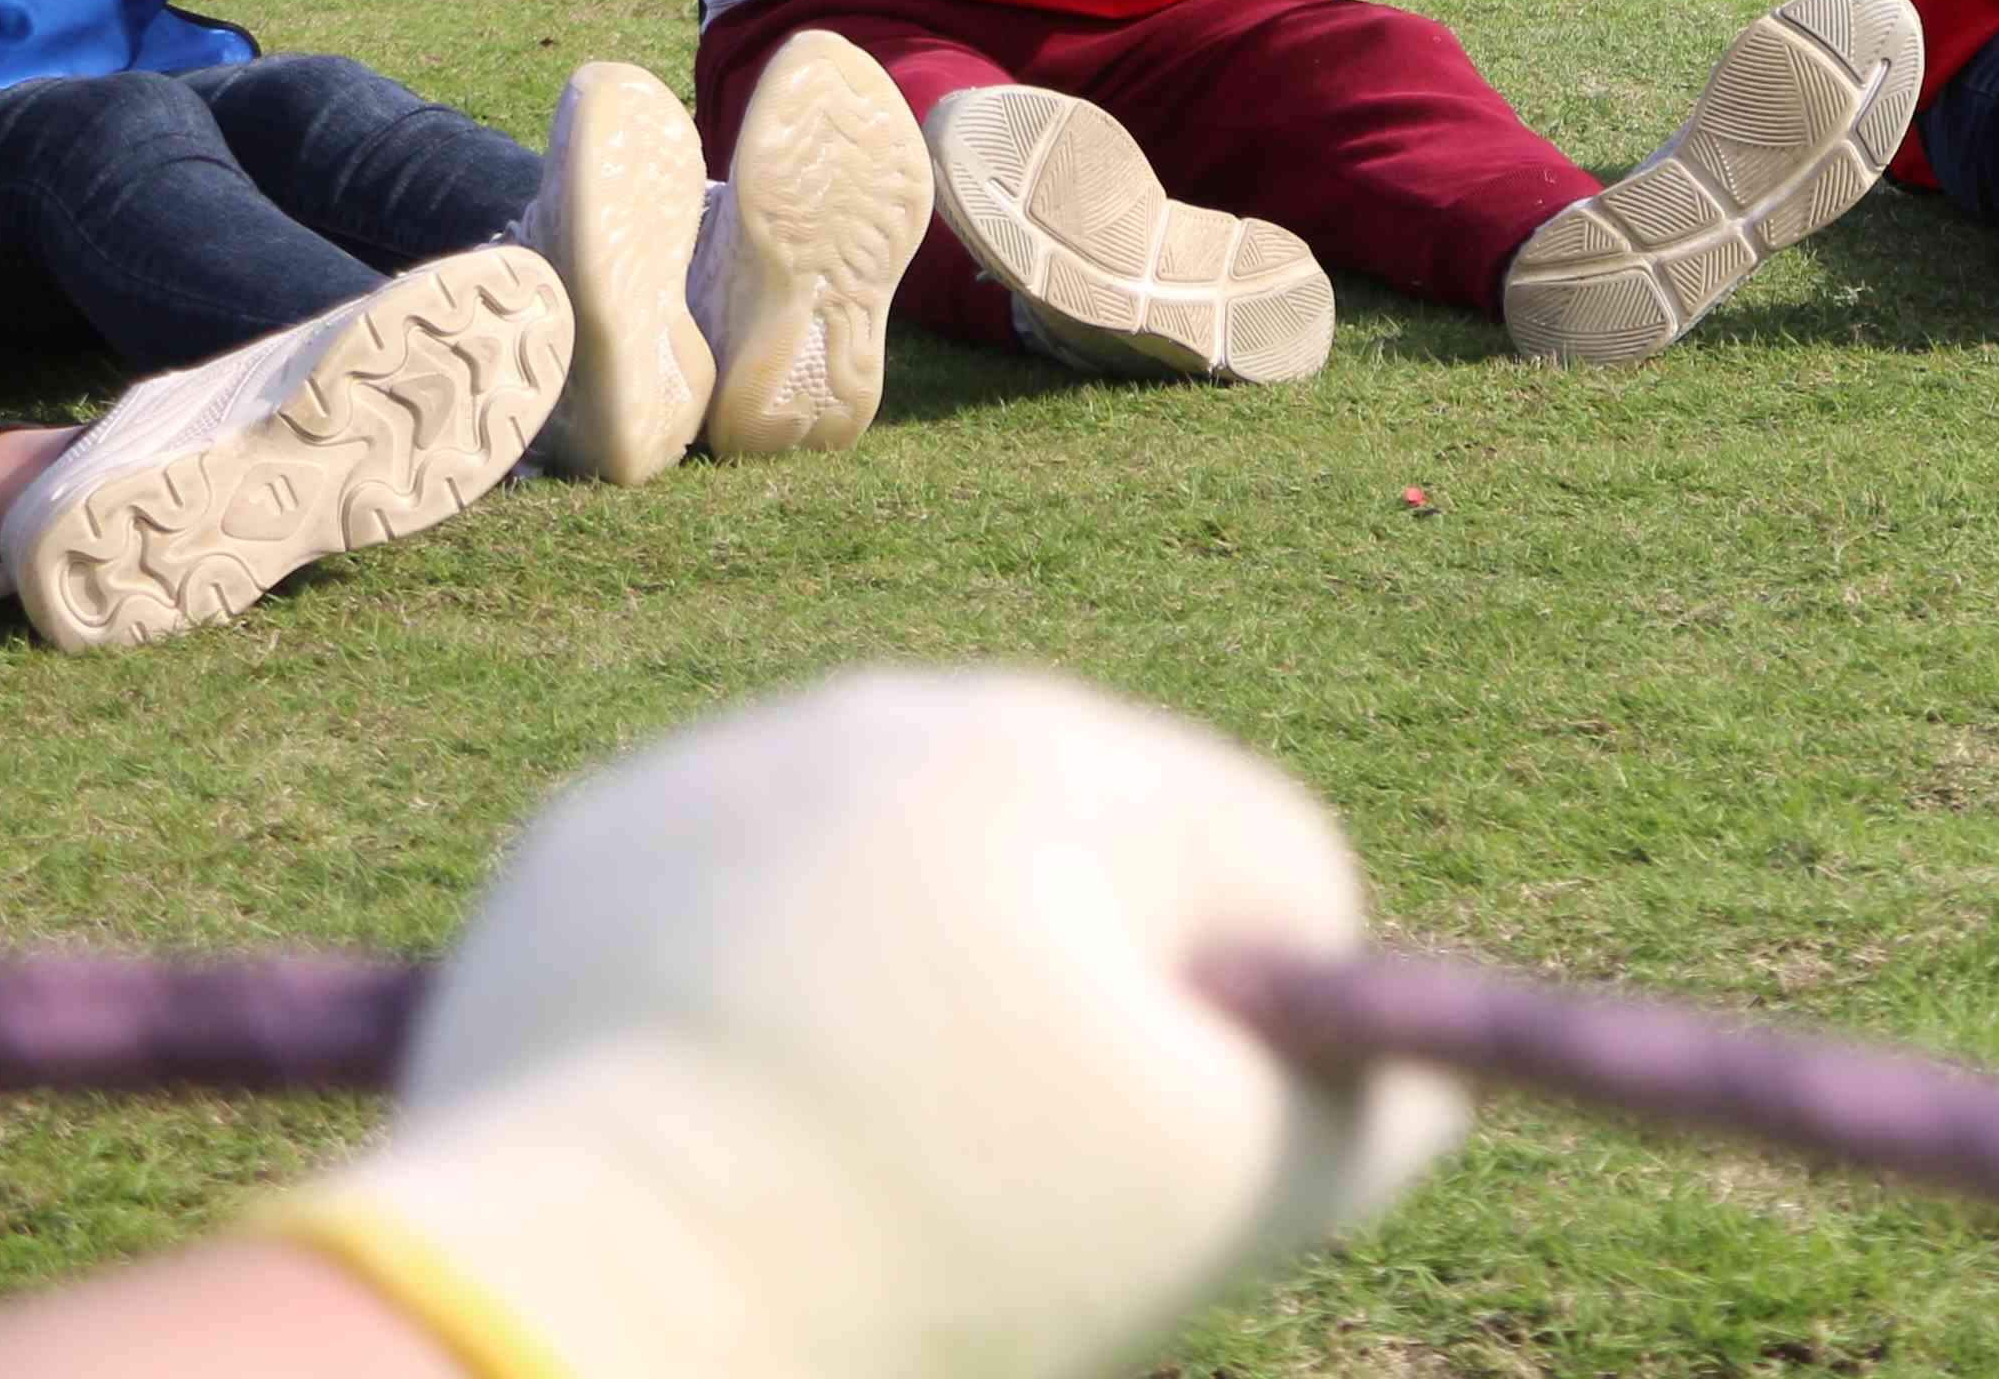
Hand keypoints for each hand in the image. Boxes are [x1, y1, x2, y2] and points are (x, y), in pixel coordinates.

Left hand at [262, 669, 1468, 1378]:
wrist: (579, 1292)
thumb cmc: (929, 1238)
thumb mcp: (1222, 1197)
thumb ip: (1372, 1116)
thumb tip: (1418, 1081)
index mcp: (1082, 759)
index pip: (1270, 874)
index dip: (1251, 1037)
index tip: (1149, 1159)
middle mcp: (913, 707)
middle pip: (1089, 856)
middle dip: (1076, 998)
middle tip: (996, 1173)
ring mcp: (737, 757)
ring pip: (918, 866)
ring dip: (928, 980)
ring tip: (857, 1146)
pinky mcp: (594, 839)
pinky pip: (753, 894)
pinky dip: (769, 983)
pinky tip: (740, 1106)